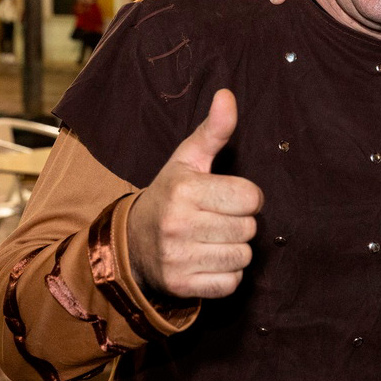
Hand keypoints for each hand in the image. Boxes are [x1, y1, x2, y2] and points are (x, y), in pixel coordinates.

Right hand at [126, 89, 263, 298]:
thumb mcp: (187, 161)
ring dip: (235, 250)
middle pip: (249, 228)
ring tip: (212, 239)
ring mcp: (178, 258)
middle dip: (240, 223)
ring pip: (243, 256)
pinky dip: (226, 275)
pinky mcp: (181, 286)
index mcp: (184, 189)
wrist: (130, 243)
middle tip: (217, 219)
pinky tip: (207, 260)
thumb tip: (227, 95)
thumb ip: (213, 131)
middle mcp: (178, 224)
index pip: (250, 197)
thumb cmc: (169, 196)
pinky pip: (231, 283)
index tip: (227, 196)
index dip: (246, 197)